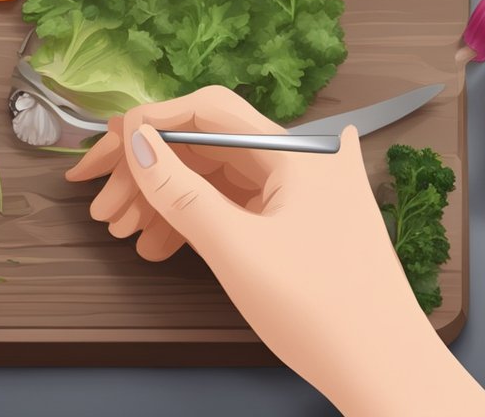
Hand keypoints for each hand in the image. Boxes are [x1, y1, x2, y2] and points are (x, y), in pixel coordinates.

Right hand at [68, 86, 484, 416]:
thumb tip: (133, 139)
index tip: (104, 154)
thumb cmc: (320, 310)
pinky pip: (231, 206)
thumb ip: (178, 189)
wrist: (386, 375)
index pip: (206, 109)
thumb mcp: (235, 247)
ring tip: (120, 231)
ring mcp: (298, 194)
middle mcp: (299, 161)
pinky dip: (192, 221)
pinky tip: (157, 246)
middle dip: (146, 171)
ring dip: (162, 200)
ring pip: (212, 178)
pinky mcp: (294, 225)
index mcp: (295, 152)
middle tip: (98, 203)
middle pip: (204, 144)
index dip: (149, 123)